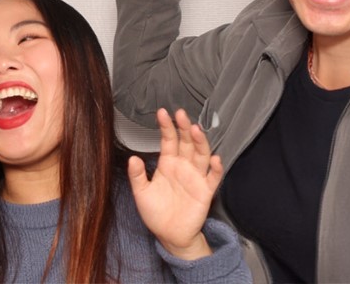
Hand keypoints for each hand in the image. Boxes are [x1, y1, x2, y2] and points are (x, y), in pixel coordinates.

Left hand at [128, 108, 222, 259]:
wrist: (170, 235)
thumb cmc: (155, 212)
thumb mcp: (141, 193)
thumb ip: (137, 176)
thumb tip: (132, 158)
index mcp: (168, 163)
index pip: (168, 140)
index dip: (166, 126)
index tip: (162, 112)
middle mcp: (183, 165)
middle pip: (186, 142)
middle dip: (184, 127)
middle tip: (181, 114)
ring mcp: (195, 176)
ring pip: (201, 154)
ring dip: (200, 142)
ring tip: (196, 130)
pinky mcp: (206, 190)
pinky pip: (213, 177)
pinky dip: (216, 168)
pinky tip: (215, 159)